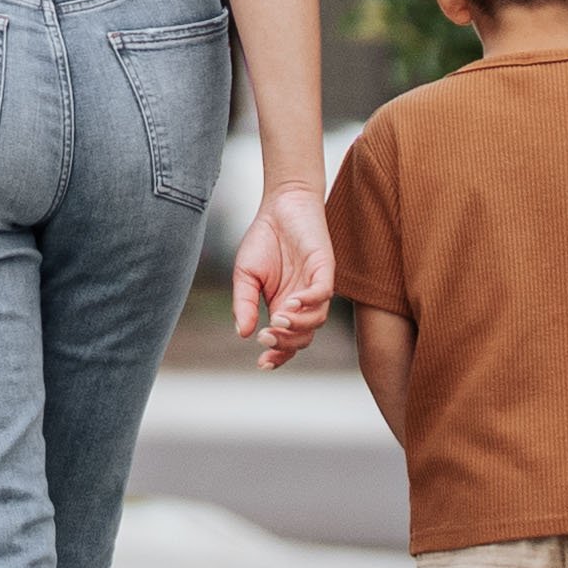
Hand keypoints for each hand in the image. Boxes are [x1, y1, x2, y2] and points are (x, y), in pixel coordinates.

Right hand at [234, 184, 336, 363]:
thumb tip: (242, 333)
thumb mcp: (244, 275)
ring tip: (277, 319)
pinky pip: (323, 293)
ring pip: (316, 320)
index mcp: (283, 308)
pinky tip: (291, 303)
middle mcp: (302, 303)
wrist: (280, 204)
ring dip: (298, 326)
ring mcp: (316, 287)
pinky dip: (308, 302)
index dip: (277, 356)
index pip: (286, 342)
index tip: (262, 363)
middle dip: (285, 343)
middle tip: (266, 336)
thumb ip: (243, 304)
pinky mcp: (324, 269)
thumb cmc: (264, 239)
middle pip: (303, 338)